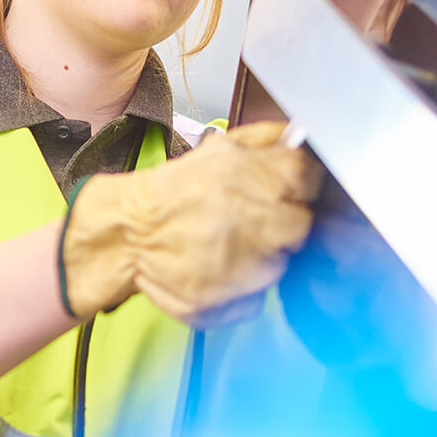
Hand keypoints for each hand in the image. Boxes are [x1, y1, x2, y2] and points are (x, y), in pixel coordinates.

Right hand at [58, 121, 320, 325]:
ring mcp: (251, 267)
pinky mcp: (231, 301)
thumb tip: (299, 135)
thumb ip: (266, 139)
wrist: (126, 233)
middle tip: (251, 223)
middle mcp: (265, 223)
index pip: (310, 180)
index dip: (297, 186)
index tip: (281, 190)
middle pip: (302, 227)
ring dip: (260, 259)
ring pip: (279, 266)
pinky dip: (240, 290)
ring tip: (226, 246)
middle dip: (282, 225)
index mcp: (263, 179)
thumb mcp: (220, 148)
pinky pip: (254, 299)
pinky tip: (217, 272)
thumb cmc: (174, 191)